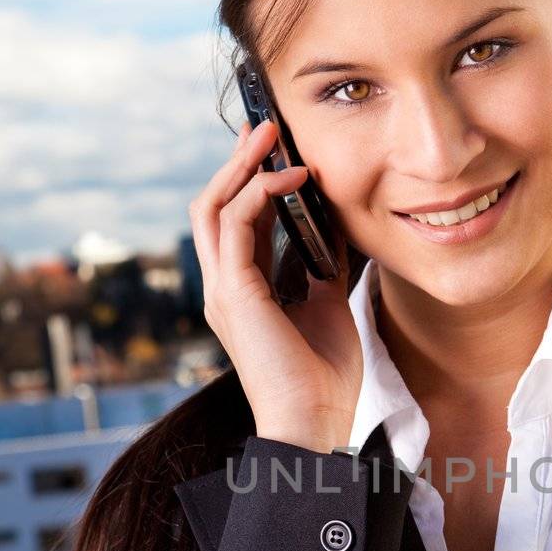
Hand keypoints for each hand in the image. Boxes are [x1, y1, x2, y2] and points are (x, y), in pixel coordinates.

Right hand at [189, 118, 363, 452]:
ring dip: (242, 166)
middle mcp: (224, 286)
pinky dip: (260, 193)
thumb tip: (339, 229)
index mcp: (242, 291)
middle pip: (213, 206)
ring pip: (213, 207)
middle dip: (237, 162)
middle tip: (266, 127)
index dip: (251, 181)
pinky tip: (293, 179)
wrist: (315, 423)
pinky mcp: (233, 293)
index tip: (278, 150)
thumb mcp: (328, 306)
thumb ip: (323, 268)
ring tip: (273, 137)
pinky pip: (235, 224)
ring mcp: (223, 289)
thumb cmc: (323, 377)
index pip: (235, 223)